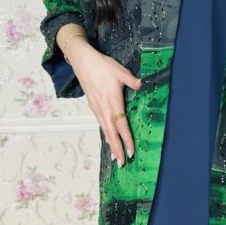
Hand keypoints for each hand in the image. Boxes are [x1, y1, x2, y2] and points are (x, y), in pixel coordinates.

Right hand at [67, 39, 141, 166]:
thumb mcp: (120, 71)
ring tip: (116, 158)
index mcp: (112, 101)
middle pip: (111, 133)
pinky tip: (108, 141)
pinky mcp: (93, 106)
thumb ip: (132, 81)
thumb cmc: (102, 65)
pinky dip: (106, 135)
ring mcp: (97, 108)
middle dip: (117, 149)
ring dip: (111, 145)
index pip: (121, 124)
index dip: (126, 139)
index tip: (131, 151)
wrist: (83, 61)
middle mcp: (104, 108)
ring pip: (105, 130)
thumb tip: (142, 85)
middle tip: (122, 163)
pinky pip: (101, 124)